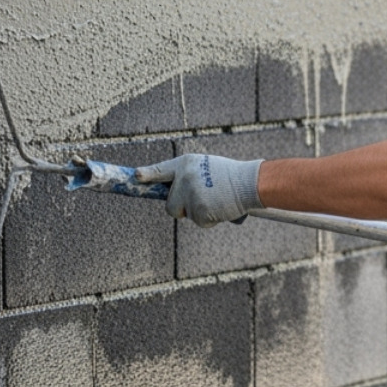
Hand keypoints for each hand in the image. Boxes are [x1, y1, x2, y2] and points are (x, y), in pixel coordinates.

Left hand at [135, 154, 262, 227]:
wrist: (249, 183)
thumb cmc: (231, 175)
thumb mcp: (206, 168)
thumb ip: (188, 176)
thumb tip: (176, 193)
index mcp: (185, 164)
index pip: (160, 171)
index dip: (147, 175)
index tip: (136, 176)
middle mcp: (183, 178)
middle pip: (170, 205)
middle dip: (181, 208)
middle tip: (201, 201)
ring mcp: (190, 195)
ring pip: (185, 214)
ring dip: (198, 213)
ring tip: (216, 200)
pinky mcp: (198, 211)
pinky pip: (200, 222)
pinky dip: (210, 220)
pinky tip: (221, 208)